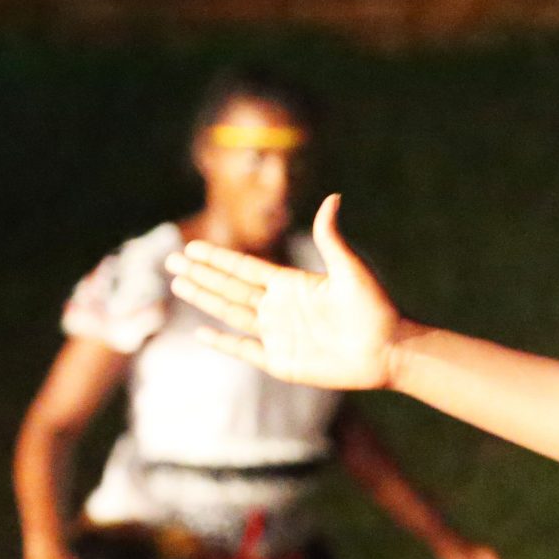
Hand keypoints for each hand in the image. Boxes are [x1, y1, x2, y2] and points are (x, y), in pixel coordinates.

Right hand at [168, 196, 401, 391]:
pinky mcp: (282, 361)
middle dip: (201, 274)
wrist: (388, 349)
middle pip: (230, 288)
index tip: (191, 246)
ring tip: (178, 285)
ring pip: (231, 313)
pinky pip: (244, 349)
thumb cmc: (374, 308)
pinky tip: (201, 331)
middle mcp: (280, 307)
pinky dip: (223, 341)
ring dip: (204, 299)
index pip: (245, 267)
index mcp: (292, 283)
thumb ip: (330, 237)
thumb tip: (333, 197)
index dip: (217, 258)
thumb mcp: (350, 268)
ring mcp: (278, 334)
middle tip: (171, 262)